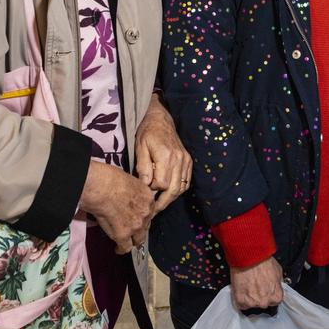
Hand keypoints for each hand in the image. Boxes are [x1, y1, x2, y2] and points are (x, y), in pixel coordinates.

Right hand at [79, 159, 155, 253]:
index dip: (142, 216)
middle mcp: (145, 212)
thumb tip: (129, 198)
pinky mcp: (123, 234)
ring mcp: (135, 225)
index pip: (149, 212)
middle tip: (130, 230)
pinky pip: (125, 247)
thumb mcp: (129, 180)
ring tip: (125, 241)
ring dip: (131, 240)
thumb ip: (133, 192)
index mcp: (148, 197)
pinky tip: (117, 248)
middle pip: (146, 226)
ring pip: (138, 239)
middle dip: (139, 229)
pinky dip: (121, 249)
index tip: (137, 218)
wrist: (100, 187)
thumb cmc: (108, 178)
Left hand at [134, 93, 191, 213]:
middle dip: (163, 202)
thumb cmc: (147, 132)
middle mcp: (179, 159)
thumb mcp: (140, 147)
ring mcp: (186, 160)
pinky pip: (186, 181)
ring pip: (181, 187)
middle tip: (153, 210)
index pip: (161, 184)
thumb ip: (143, 167)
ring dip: (171, 198)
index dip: (152, 191)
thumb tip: (145, 186)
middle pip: (174, 189)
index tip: (143, 191)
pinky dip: (178, 189)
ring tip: (160, 203)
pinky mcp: (188, 160)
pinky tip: (169, 191)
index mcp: (166, 156)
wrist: (162, 118)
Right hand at [229, 257, 283, 311]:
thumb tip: (277, 285)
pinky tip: (242, 288)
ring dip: (249, 297)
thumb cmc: (262, 260)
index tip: (265, 288)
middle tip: (256, 284)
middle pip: (262, 303)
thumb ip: (278, 283)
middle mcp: (265, 302)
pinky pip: (240, 304)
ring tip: (249, 284)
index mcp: (276, 296)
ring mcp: (252, 302)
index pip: (274, 301)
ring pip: (251, 304)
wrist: (249, 256)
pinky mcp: (240, 300)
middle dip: (259, 295)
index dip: (269, 293)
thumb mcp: (278, 271)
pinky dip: (240, 297)